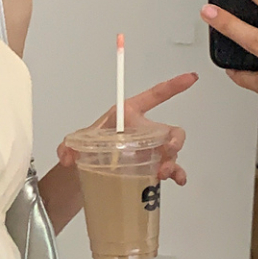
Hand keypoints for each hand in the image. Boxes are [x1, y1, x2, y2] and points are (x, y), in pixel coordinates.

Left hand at [56, 72, 197, 184]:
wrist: (87, 172)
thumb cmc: (87, 148)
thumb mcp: (75, 143)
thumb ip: (67, 146)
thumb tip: (66, 154)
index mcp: (128, 114)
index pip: (154, 96)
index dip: (172, 86)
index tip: (190, 78)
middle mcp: (143, 130)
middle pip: (169, 130)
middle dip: (174, 141)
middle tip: (167, 152)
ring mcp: (150, 150)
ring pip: (171, 151)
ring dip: (172, 162)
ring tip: (163, 172)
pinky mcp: (151, 167)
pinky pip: (171, 168)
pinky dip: (176, 173)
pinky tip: (176, 180)